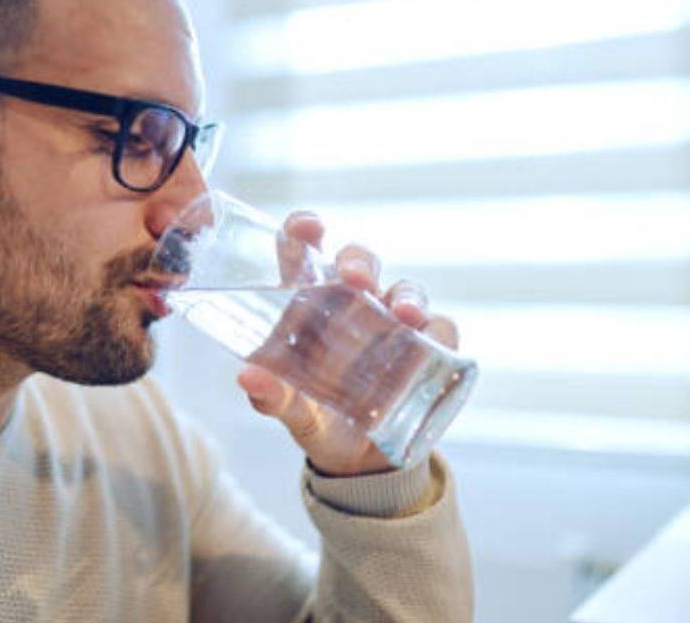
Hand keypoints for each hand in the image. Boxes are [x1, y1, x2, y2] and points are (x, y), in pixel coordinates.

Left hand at [237, 212, 460, 476]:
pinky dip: (439, 330)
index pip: (305, 255)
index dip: (304, 232)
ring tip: (405, 314)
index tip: (307, 227)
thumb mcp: (291, 411)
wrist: (355, 462)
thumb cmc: (314, 418)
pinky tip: (432, 339)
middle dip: (360, 262)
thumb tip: (247, 377)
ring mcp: (392, 325)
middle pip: (360, 262)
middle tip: (355, 279)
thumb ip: (270, 396)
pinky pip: (442, 330)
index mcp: (310, 305)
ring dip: (408, 296)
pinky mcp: (426, 352)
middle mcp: (353, 305)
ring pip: (406, 289)